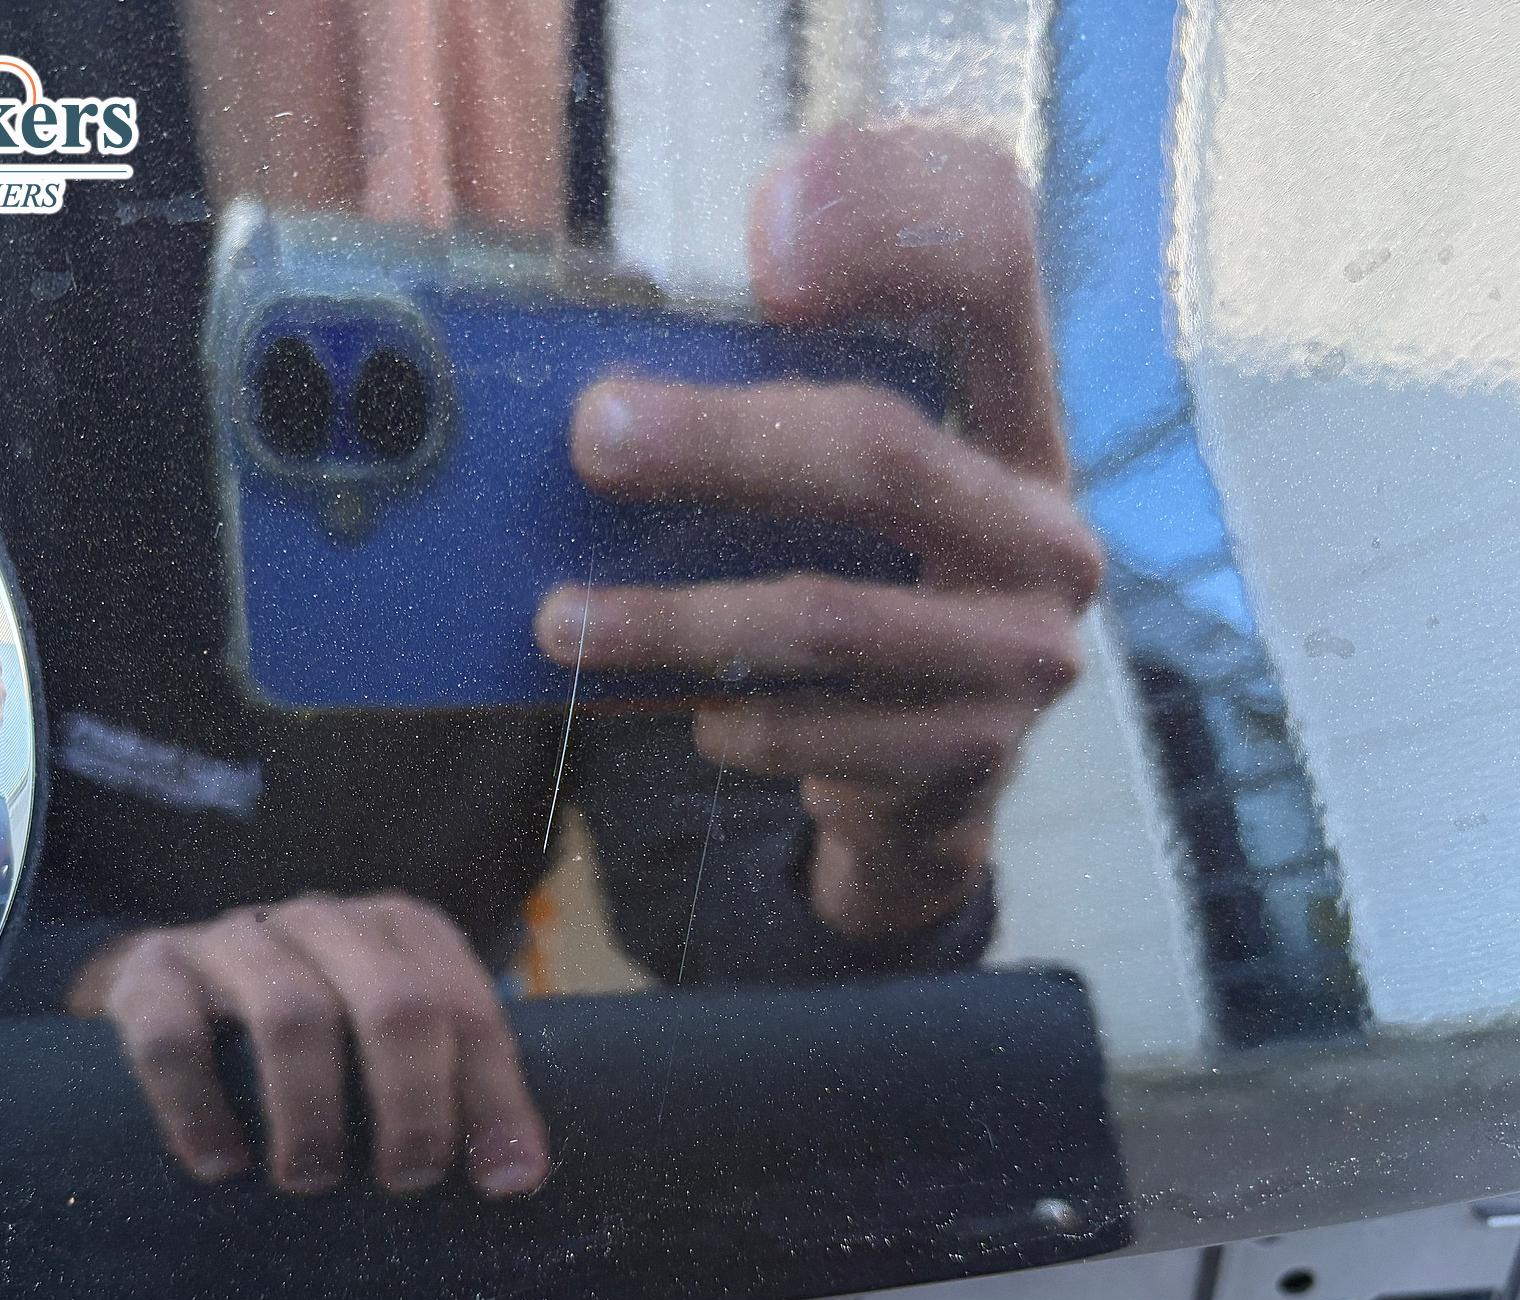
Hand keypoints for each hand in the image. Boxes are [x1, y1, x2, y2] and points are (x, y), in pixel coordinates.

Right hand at [73, 892, 549, 1196]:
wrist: (171, 986)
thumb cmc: (314, 1035)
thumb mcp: (390, 1044)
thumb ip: (455, 1090)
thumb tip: (515, 1178)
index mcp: (401, 930)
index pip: (465, 1006)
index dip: (491, 1097)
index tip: (499, 1183)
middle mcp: (325, 921)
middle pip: (392, 1002)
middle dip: (412, 1102)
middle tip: (405, 1181)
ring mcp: (235, 939)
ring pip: (290, 1013)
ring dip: (312, 1111)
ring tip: (311, 1181)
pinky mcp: (152, 974)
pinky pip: (172, 1036)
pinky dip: (198, 1107)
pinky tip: (220, 1167)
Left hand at [535, 123, 1102, 941]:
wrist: (934, 770)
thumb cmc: (860, 584)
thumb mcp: (849, 484)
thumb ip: (772, 408)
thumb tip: (608, 391)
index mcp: (1012, 412)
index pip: (989, 262)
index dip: (896, 225)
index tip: (767, 244)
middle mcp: (1043, 522)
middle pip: (881, 452)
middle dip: (719, 445)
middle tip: (594, 439)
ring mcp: (1023, 648)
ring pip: (827, 619)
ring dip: (674, 621)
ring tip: (561, 620)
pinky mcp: (975, 755)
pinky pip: (819, 736)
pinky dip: (731, 719)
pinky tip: (686, 710)